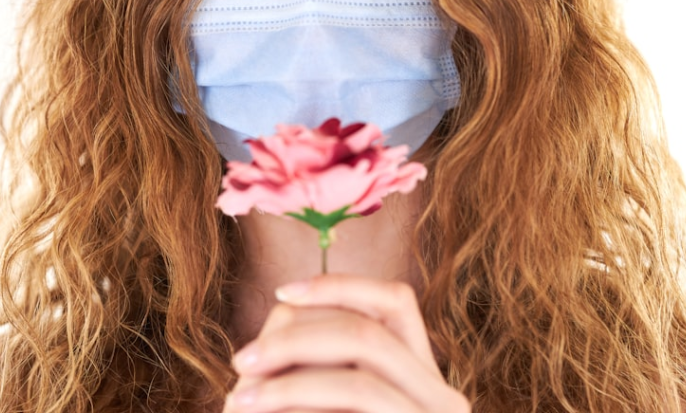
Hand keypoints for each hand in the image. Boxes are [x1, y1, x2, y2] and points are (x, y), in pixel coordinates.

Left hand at [223, 274, 470, 411]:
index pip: (396, 302)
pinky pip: (350, 411)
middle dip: (295, 340)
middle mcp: (444, 399)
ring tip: (241, 401)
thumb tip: (289, 304)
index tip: (282, 294)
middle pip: (366, 334)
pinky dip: (301, 409)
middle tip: (242, 362)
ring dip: (290, 384)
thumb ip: (324, 359)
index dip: (339, 286)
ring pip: (357, 380)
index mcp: (426, 376)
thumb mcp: (330, 396)